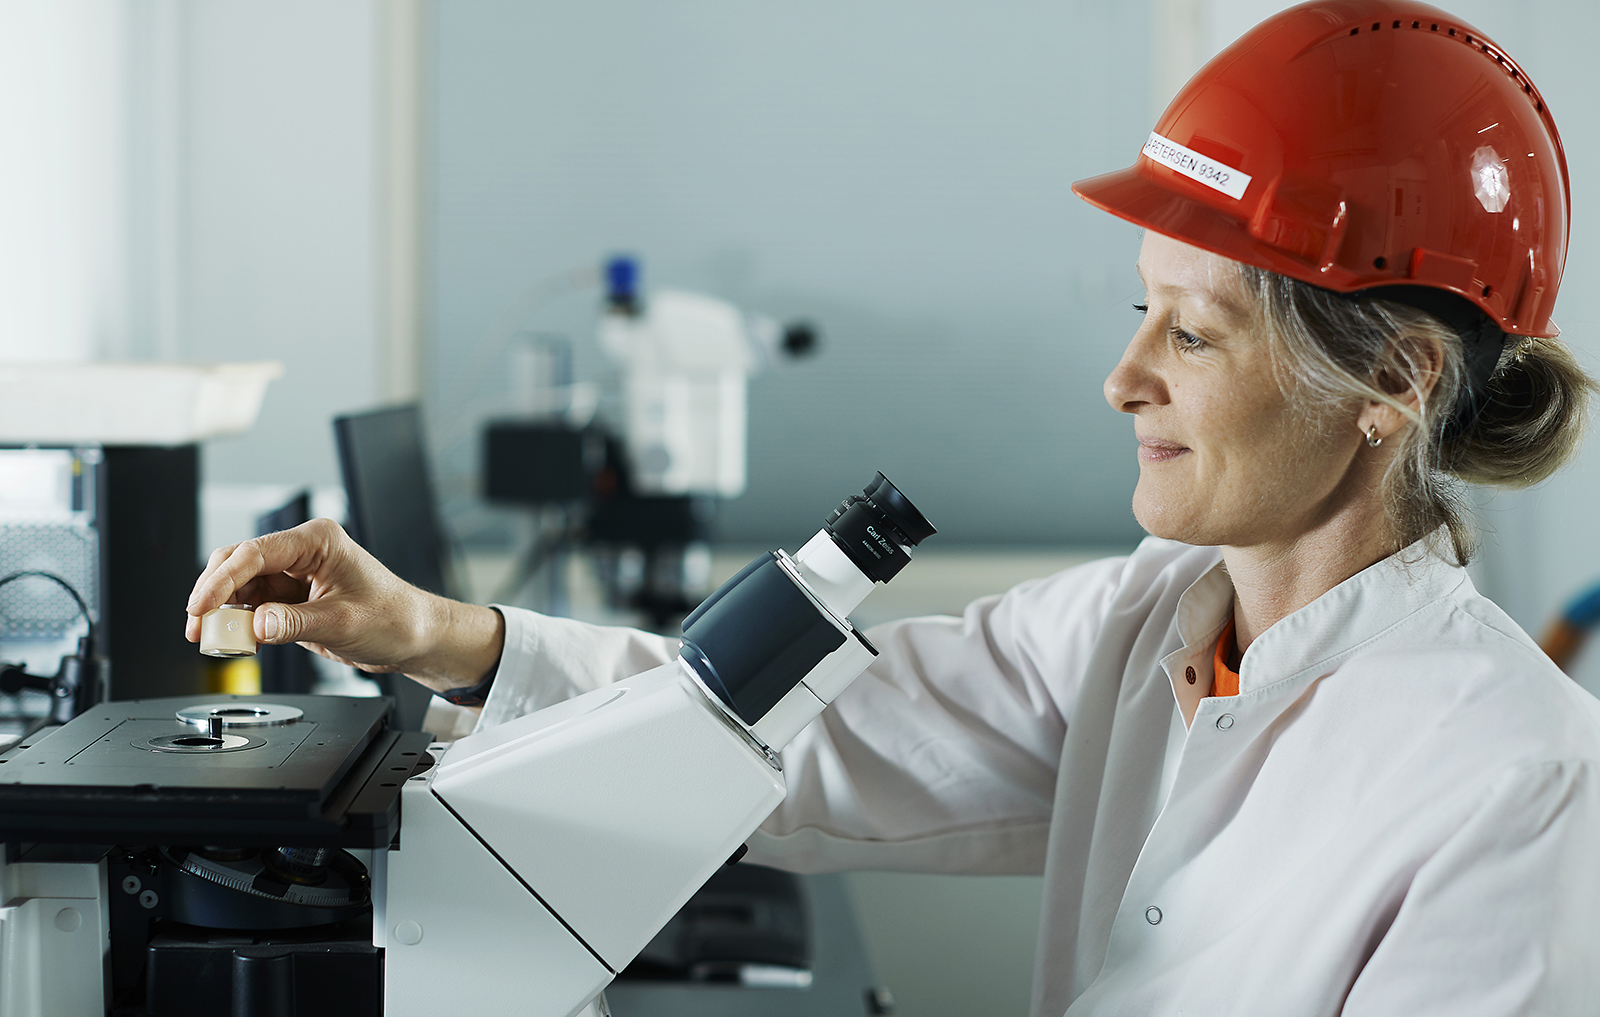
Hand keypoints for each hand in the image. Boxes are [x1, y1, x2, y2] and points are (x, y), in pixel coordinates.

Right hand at [184, 518, 503, 693]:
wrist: (413, 635)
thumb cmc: (393, 618)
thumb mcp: (342, 623)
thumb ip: (294, 623)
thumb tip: (254, 625)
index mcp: (317, 540)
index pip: (255, 553)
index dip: (221, 580)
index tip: (201, 607)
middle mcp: (301, 551)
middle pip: (237, 562)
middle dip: (212, 593)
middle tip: (197, 627)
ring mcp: (293, 573)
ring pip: (238, 584)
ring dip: (220, 609)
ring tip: (208, 637)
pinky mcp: (290, 597)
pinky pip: (251, 604)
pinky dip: (236, 620)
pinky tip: (230, 638)